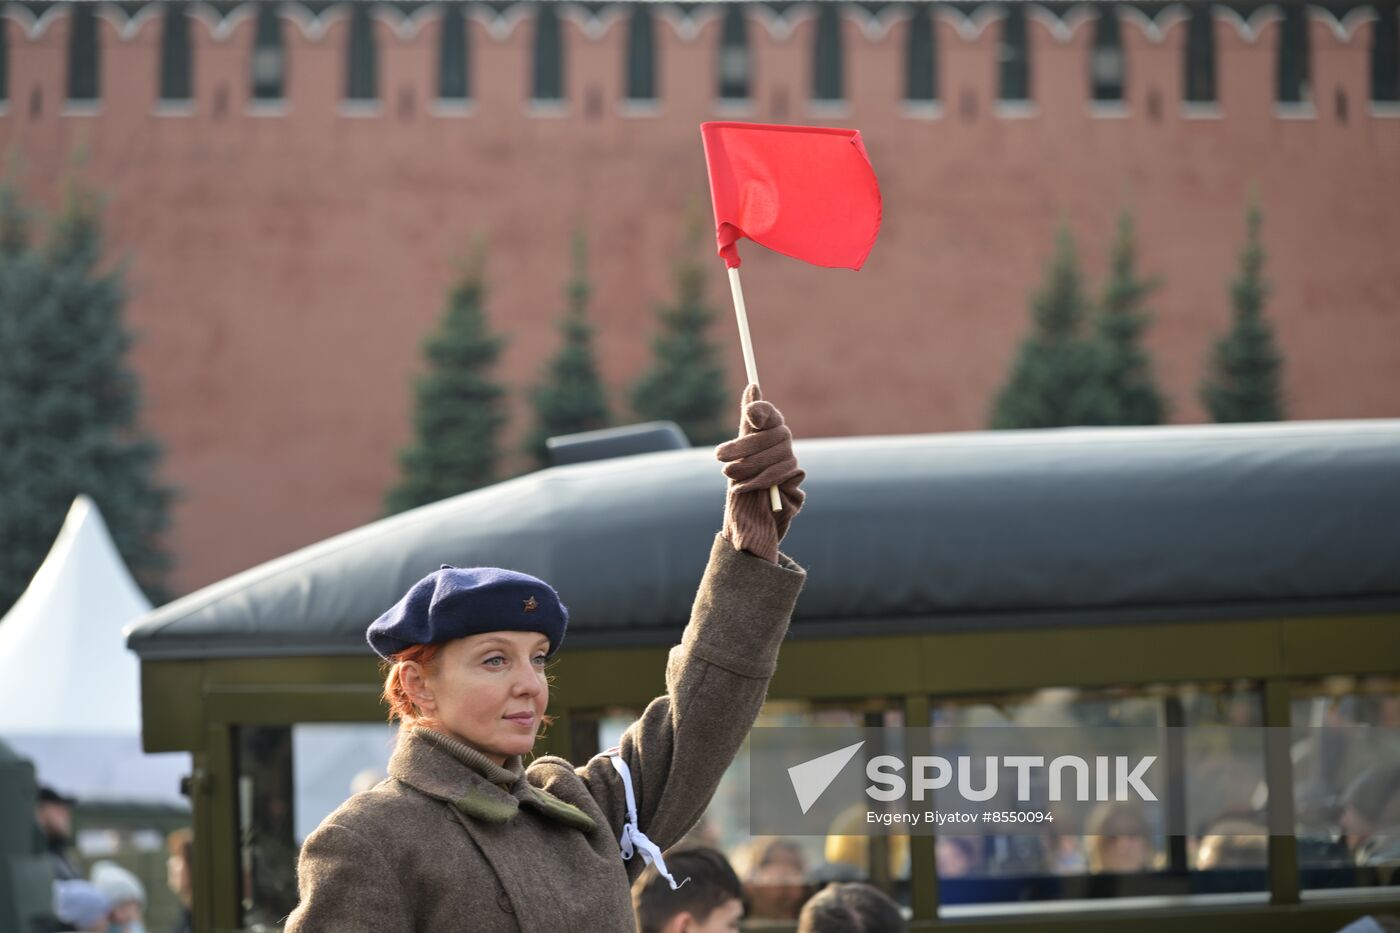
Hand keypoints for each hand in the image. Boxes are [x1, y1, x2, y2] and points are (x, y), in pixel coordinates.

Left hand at [715, 384, 804, 562]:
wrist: (745, 526)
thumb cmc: (741, 486)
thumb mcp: (738, 454)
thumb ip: (748, 423)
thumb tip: (754, 386)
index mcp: (770, 439)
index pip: (771, 417)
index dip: (763, 412)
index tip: (749, 415)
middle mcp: (784, 452)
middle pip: (774, 437)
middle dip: (744, 447)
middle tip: (719, 457)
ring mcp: (792, 471)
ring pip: (780, 457)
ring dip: (750, 467)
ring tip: (730, 478)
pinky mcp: (796, 490)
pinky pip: (784, 478)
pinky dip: (761, 483)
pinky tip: (745, 489)